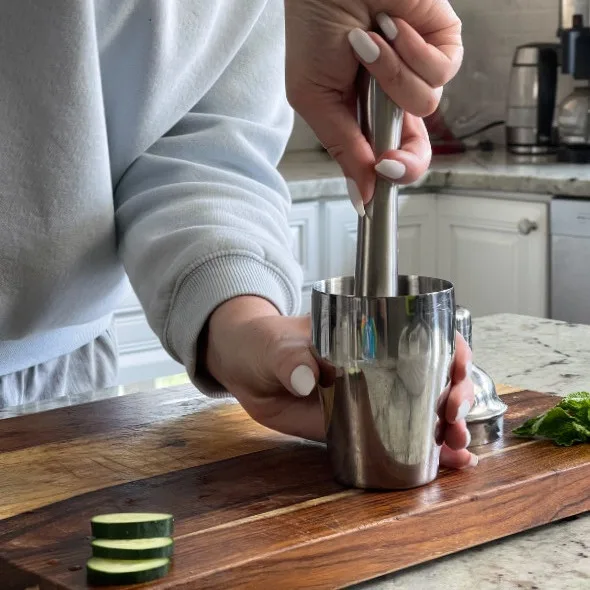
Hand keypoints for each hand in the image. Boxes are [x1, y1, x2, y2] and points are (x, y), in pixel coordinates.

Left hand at [205, 296, 476, 468]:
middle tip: (454, 415)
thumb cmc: (264, 341)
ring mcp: (369, 397)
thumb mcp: (275, 343)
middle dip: (456, 395)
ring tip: (457, 448)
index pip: (422, 335)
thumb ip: (288, 356)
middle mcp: (377, 365)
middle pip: (432, 377)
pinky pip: (392, 438)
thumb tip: (306, 377)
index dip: (449, 349)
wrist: (245, 368)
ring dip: (448, 428)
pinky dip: (421, 451)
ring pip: (421, 410)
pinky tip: (445, 465)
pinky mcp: (355, 426)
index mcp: (366, 334)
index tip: (457, 367)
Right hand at [285, 0, 462, 213]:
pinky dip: (410, 49)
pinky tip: (391, 26)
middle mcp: (395, 98)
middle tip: (388, 161)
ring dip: (390, 74)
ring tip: (368, 44)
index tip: (379, 181)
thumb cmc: (313, 29)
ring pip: (424, 104)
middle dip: (406, 158)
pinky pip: (439, 70)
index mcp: (364, 115)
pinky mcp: (443, 42)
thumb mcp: (315, 100)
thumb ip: (343, 150)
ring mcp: (420, 71)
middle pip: (418, 149)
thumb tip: (361, 196)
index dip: (390, 175)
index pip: (388, 157)